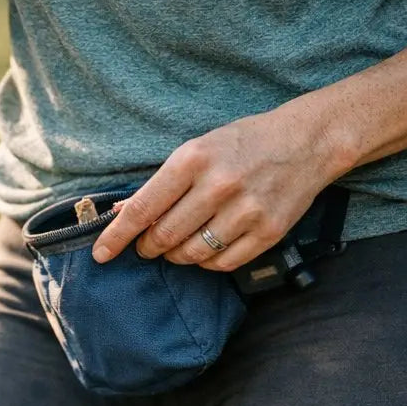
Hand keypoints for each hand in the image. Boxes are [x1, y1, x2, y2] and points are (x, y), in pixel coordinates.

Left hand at [91, 104, 339, 269]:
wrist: (306, 141)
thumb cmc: (242, 143)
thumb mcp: (196, 150)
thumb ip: (161, 183)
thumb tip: (121, 214)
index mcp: (193, 160)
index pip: (142, 209)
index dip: (116, 236)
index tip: (100, 254)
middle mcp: (218, 185)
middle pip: (164, 236)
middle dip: (147, 247)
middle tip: (147, 246)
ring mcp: (246, 211)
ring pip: (191, 254)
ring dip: (176, 256)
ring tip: (177, 246)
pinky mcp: (268, 232)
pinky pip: (222, 264)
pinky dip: (206, 263)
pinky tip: (206, 249)